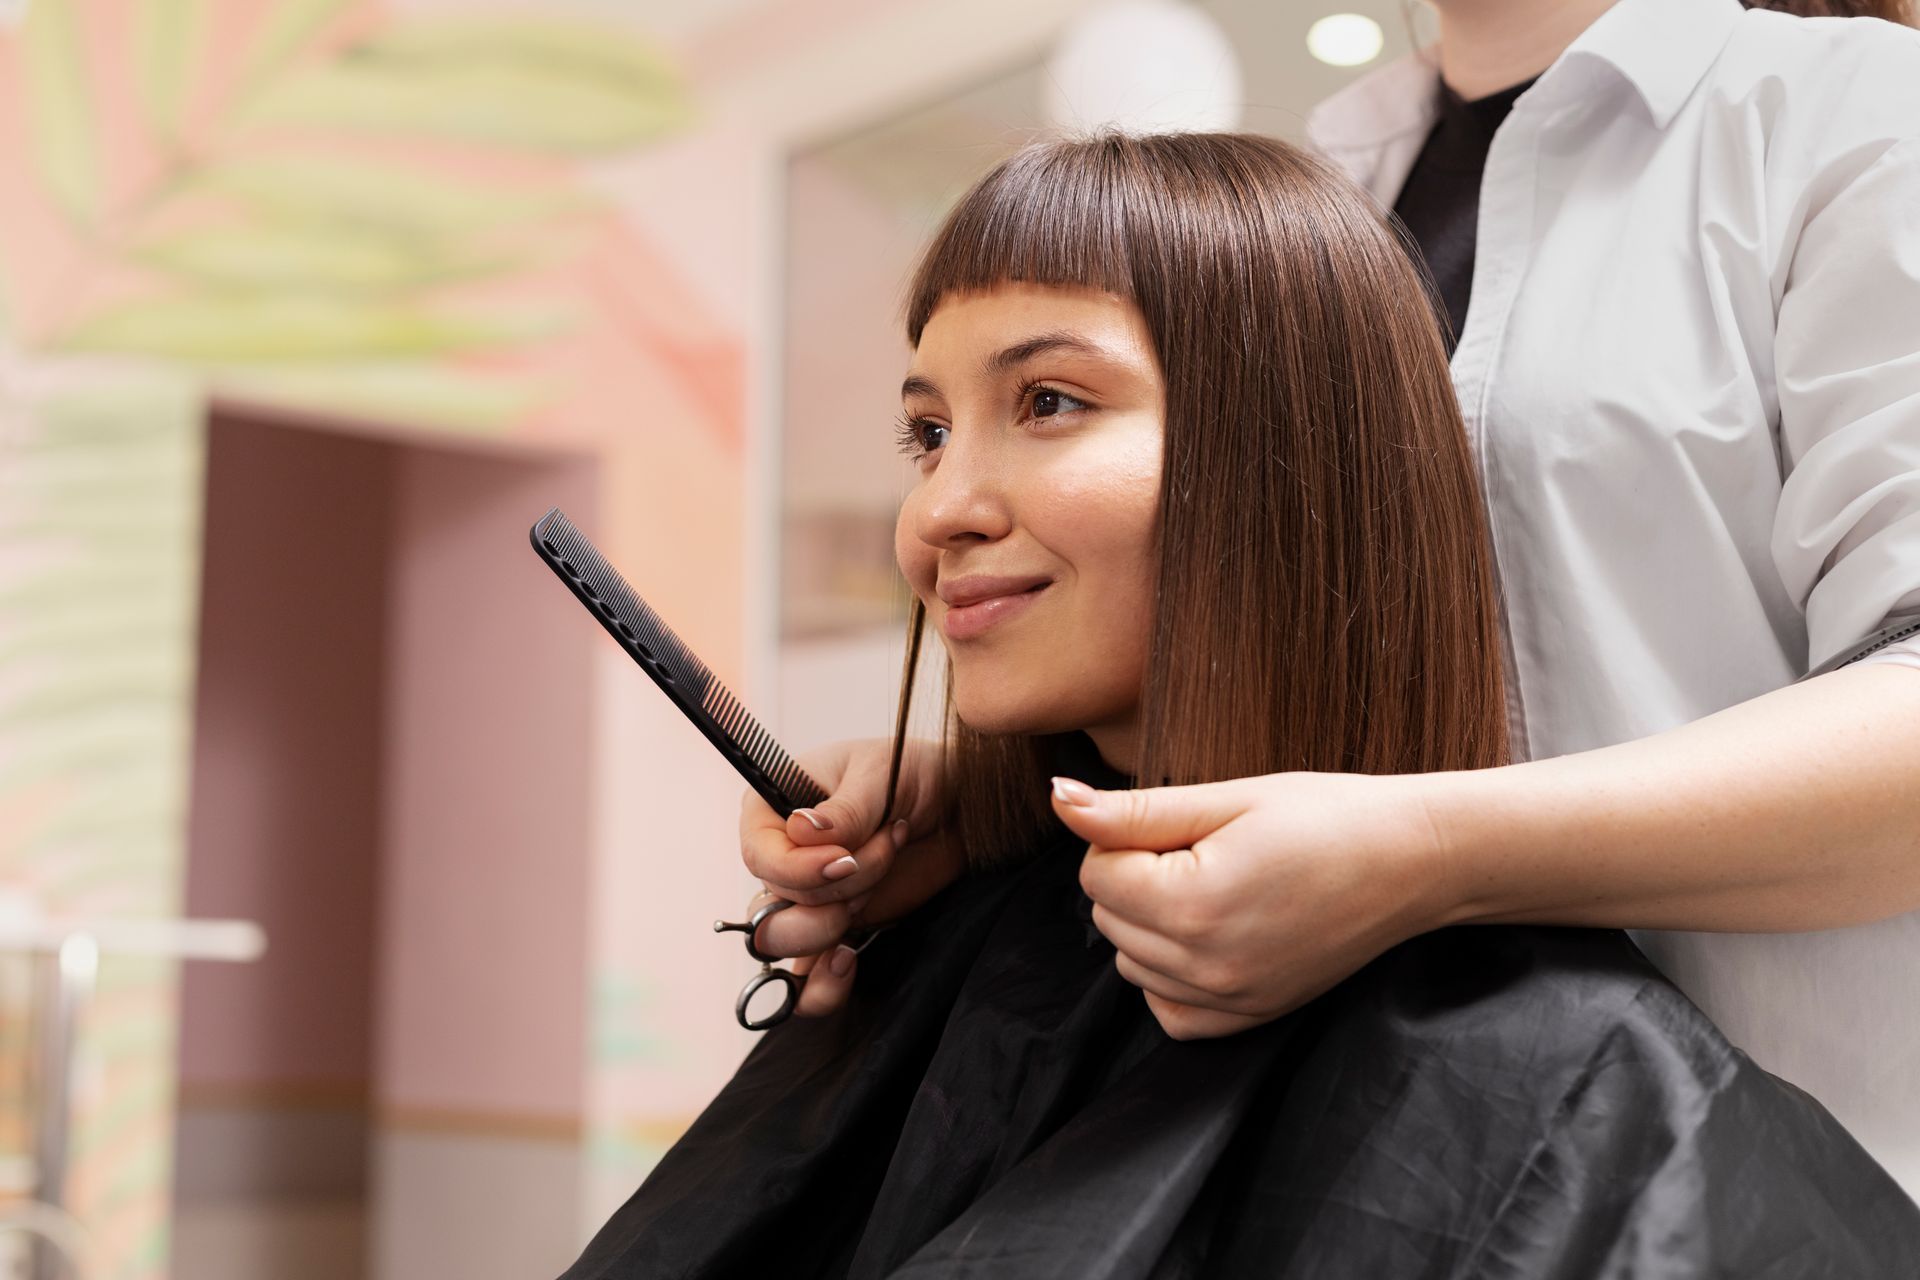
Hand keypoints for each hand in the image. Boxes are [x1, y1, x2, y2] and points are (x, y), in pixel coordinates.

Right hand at [737, 737, 960, 1015]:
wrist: (962, 809)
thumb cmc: (916, 773)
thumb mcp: (882, 775)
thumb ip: (845, 809)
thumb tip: (801, 830)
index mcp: (774, 811)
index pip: (759, 857)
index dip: (798, 869)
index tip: (845, 859)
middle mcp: (781, 859)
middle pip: (770, 908)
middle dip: (831, 895)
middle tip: (882, 858)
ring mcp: (806, 900)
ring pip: (781, 946)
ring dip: (828, 931)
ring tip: (870, 897)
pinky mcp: (834, 931)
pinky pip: (805, 982)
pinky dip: (821, 987)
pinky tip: (849, 962)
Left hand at [1050, 770, 1457, 1039]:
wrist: (1414, 861)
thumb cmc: (1327, 815)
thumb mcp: (1228, 799)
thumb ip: (1133, 811)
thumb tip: (1058, 800)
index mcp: (1196, 904)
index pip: (1094, 874)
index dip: (1127, 837)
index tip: (1184, 825)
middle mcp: (1208, 966)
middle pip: (1107, 918)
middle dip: (1135, 878)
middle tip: (1206, 850)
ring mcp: (1231, 1000)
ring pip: (1130, 963)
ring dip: (1151, 923)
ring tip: (1216, 885)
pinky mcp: (1251, 1017)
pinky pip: (1169, 1011)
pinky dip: (1171, 975)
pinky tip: (1211, 934)